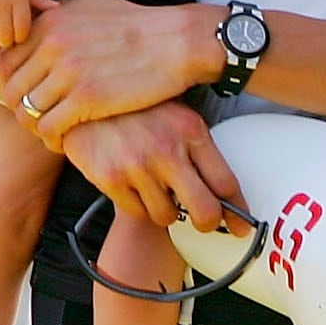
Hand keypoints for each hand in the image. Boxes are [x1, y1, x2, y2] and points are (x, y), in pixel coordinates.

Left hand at [3, 0, 220, 142]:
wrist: (181, 41)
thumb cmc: (141, 24)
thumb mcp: (93, 5)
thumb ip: (59, 16)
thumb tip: (39, 23)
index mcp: (50, 23)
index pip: (6, 62)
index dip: (14, 83)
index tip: (31, 94)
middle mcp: (52, 45)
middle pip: (12, 89)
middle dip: (22, 108)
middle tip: (41, 117)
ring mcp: (68, 73)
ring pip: (27, 112)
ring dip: (37, 127)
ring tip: (53, 132)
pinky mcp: (87, 99)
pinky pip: (50, 128)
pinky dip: (53, 139)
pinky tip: (65, 141)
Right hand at [62, 104, 249, 234]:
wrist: (84, 98)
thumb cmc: (137, 108)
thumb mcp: (177, 115)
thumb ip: (198, 147)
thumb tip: (222, 190)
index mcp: (192, 131)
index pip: (225, 182)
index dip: (238, 211)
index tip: (241, 227)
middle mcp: (168, 150)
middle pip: (204, 210)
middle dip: (208, 223)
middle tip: (204, 223)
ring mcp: (138, 166)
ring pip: (167, 216)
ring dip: (166, 210)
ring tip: (158, 190)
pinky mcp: (110, 178)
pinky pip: (137, 212)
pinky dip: (138, 205)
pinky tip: (134, 185)